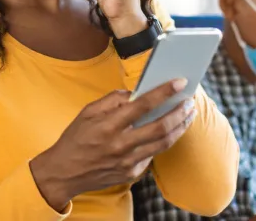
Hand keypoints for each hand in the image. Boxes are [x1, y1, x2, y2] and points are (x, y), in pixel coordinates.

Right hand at [30, 79, 195, 212]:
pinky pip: (152, 155)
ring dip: (179, 128)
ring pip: (163, 144)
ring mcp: (128, 162)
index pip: (142, 105)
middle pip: (160, 127)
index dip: (163, 92)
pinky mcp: (131, 173)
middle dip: (179, 112)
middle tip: (190, 102)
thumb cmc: (75, 138)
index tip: (178, 83)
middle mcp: (121, 144)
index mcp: (109, 125)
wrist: (65, 171)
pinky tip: (166, 132)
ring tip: (188, 115)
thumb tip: (133, 93)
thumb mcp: (87, 112)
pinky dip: (161, 142)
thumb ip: (111, 100)